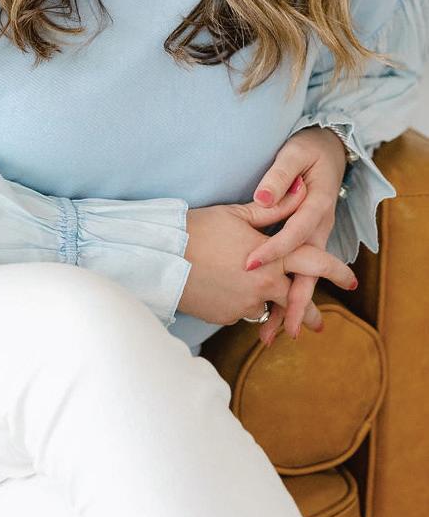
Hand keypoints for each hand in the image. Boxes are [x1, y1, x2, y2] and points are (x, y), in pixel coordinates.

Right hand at [180, 171, 356, 327]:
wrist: (163, 257)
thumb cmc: (200, 228)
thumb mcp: (238, 213)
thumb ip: (276, 207)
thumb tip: (301, 190)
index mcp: (273, 257)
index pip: (314, 264)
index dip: (336, 271)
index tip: (352, 281)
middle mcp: (265, 285)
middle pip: (296, 300)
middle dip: (309, 312)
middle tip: (320, 324)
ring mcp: (245, 304)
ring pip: (267, 309)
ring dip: (274, 314)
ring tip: (282, 327)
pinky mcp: (227, 316)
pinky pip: (242, 312)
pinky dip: (242, 306)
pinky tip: (233, 298)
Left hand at [245, 126, 349, 343]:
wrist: (328, 149)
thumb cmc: (308, 150)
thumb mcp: (294, 155)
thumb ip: (279, 177)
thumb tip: (264, 198)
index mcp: (316, 206)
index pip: (294, 234)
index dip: (273, 251)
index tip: (250, 265)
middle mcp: (319, 227)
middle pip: (309, 270)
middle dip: (297, 301)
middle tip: (286, 329)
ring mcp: (314, 236)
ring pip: (305, 277)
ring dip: (292, 306)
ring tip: (276, 334)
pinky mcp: (307, 241)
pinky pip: (299, 271)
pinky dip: (289, 293)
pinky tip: (274, 313)